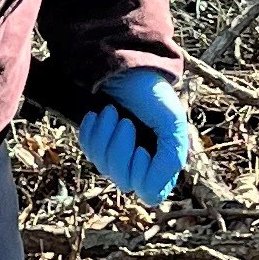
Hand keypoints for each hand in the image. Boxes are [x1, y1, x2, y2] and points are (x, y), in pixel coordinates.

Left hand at [76, 66, 189, 209]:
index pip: (150, 193)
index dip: (143, 176)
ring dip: (105, 137)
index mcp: (163, 160)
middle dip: (120, 150)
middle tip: (125, 122)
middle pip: (123, 181)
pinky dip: (91, 132)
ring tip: (110, 111)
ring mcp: (116, 152)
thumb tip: (151, 194)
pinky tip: (97, 114)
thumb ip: (170, 159)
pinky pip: (88, 151)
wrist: (122, 65)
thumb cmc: (151, 92)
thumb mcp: (171, 122)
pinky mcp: (96, 141)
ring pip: (103, 167)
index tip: (142, 150)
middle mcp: (140, 161)